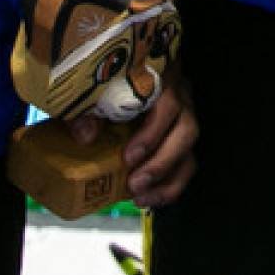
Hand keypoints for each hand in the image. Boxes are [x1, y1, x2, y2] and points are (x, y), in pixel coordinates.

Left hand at [75, 74, 196, 210]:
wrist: (118, 75)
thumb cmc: (108, 81)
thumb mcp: (94, 92)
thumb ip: (87, 109)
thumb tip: (85, 135)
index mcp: (161, 80)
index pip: (167, 105)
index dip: (152, 134)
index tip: (128, 157)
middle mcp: (180, 98)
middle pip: (187, 131)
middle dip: (161, 163)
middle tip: (135, 184)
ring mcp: (183, 119)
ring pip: (190, 152)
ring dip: (168, 180)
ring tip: (142, 198)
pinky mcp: (179, 138)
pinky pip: (185, 164)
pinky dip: (169, 186)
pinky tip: (148, 199)